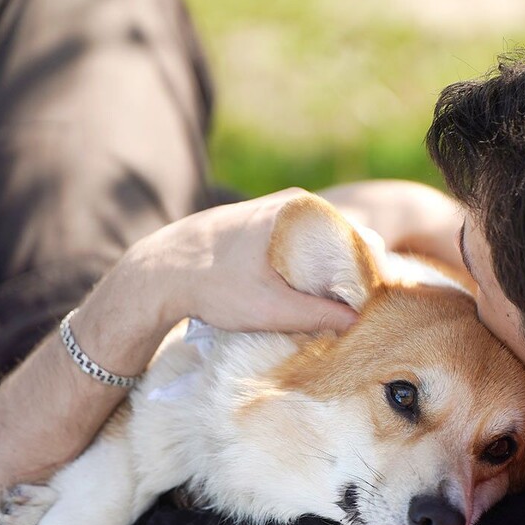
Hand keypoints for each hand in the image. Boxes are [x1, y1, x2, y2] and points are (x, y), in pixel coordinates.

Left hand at [73, 189, 361, 373]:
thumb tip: (356, 321)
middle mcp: (293, 203)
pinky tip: (300, 291)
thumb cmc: (212, 286)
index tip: (368, 304)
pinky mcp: (259, 220)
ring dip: (327, 270)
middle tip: (351, 308)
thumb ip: (317, 314)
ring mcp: (275, 208)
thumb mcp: (270, 308)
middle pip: (341, 238)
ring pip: (319, 240)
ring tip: (328, 304)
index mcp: (301, 212)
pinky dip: (306, 264)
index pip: (358, 240)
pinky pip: (298, 241)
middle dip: (349, 273)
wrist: (156, 272)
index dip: (368, 274)